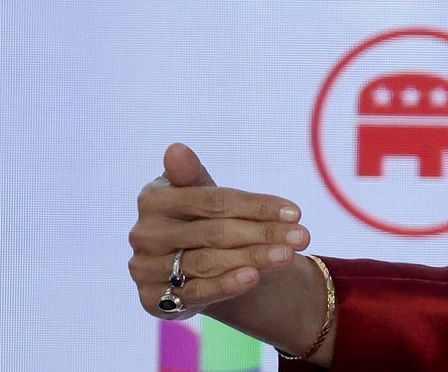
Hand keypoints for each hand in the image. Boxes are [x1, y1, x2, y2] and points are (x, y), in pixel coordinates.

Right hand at [128, 143, 308, 319]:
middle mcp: (144, 234)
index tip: (296, 212)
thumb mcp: (205, 196)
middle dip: (264, 234)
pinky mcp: (151, 299)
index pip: (213, 201)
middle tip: (303, 237)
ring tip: (288, 255)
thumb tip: (175, 149)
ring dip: (253, 258)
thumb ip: (194, 176)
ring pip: (209, 261)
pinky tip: (253, 277)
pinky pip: (195, 291)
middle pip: (215, 233)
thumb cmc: (205, 219)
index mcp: (154, 199)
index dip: (257, 207)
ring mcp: (145, 268)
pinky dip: (226, 284)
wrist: (197, 266)